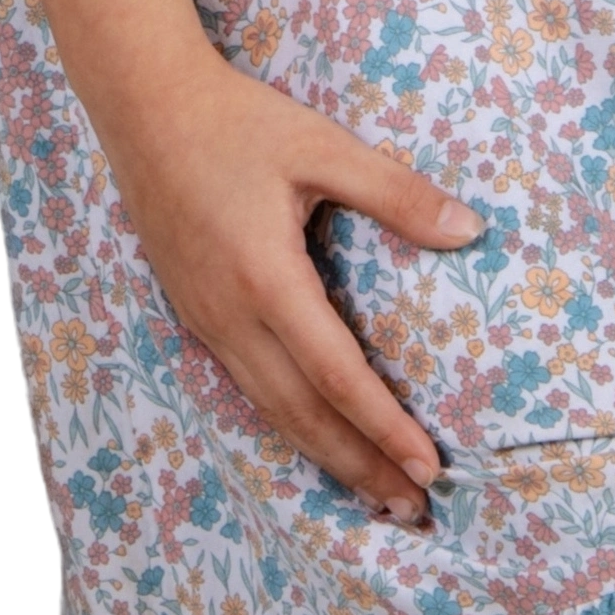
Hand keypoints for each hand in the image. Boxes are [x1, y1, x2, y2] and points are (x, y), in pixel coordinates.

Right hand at [93, 49, 481, 525]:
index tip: (429, 465)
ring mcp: (206, 320)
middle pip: (302, 415)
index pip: (336, 375)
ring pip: (271, 410)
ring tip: (376, 494)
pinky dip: (290, 425)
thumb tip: (470, 231)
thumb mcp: (322, 146)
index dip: (384, 427)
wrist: (145, 106)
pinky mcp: (194, 313)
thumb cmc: (238, 121)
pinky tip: (316, 437)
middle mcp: (231, 316)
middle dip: (361, 465)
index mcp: (266, 279)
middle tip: (415, 508)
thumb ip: (396, 193)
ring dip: (326, 457)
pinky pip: (248, 387)